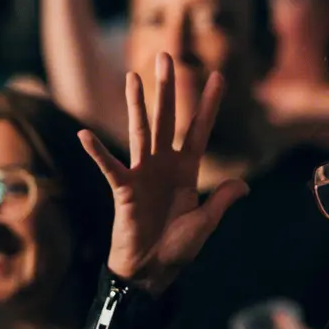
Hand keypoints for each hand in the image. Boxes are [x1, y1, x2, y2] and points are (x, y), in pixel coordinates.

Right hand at [79, 54, 249, 292]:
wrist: (151, 272)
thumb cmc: (177, 249)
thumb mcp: (206, 223)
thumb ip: (223, 200)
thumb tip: (243, 184)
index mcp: (186, 170)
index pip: (199, 129)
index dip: (208, 104)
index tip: (218, 77)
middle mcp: (163, 165)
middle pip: (167, 118)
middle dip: (168, 88)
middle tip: (167, 56)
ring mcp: (142, 174)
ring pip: (140, 131)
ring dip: (137, 104)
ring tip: (133, 76)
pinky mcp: (124, 189)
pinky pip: (110, 166)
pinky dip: (97, 152)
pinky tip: (84, 134)